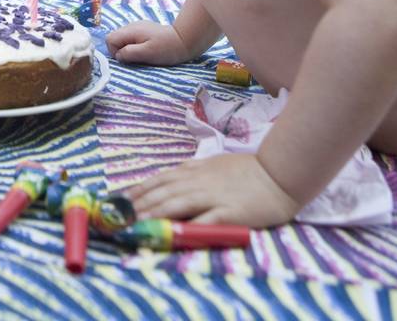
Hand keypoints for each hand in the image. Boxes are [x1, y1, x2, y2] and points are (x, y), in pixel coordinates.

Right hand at [107, 21, 192, 65]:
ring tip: (143, 54)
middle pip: (116, 38)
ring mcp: (138, 27)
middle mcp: (132, 26)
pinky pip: (132, 39)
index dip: (114, 51)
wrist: (185, 40)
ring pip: (124, 39)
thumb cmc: (167, 48)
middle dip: (122, 50)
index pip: (110, 39)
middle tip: (137, 57)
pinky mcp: (145, 31)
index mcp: (131, 30)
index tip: (128, 58)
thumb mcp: (147, 53)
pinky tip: (148, 49)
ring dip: (129, 49)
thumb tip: (118, 55)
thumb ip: (129, 53)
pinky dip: (136, 46)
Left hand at [129, 153, 300, 227]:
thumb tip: (172, 173)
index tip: (119, 199)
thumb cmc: (247, 170)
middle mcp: (198, 182)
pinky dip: (186, 227)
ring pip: (176, 204)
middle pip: (162, 193)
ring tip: (135, 223)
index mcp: (194, 171)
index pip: (159, 179)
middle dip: (138, 205)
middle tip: (118, 216)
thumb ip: (192, 168)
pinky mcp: (228, 213)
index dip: (137, 189)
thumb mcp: (214, 163)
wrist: (279, 174)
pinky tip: (171, 234)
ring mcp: (213, 197)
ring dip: (152, 214)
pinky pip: (203, 220)